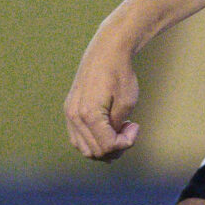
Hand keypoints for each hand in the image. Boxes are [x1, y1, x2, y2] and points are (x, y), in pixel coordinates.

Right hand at [64, 34, 140, 159]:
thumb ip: (117, 127)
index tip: (135, 125)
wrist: (106, 52)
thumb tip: (111, 144)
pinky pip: (78, 138)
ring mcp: (69, 114)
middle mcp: (74, 116)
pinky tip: (108, 128)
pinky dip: (94, 140)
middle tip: (129, 129)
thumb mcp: (126, 103)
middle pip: (95, 152)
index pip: (107, 146)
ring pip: (84, 149)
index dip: (126, 143)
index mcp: (89, 114)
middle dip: (116, 147)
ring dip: (104, 147)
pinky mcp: (69, 110)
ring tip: (118, 129)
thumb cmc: (120, 74)